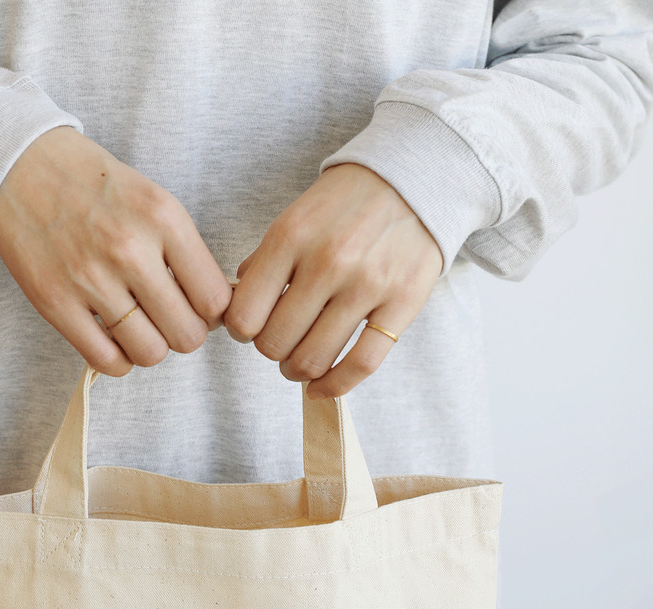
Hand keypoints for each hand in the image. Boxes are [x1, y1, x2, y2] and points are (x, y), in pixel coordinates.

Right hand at [0, 126, 231, 375]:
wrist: (20, 166)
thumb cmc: (95, 187)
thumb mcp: (154, 200)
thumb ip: (186, 251)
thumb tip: (215, 309)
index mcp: (163, 219)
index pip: (214, 299)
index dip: (212, 313)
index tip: (199, 307)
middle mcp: (129, 249)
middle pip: (187, 334)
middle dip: (184, 333)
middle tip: (168, 319)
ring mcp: (90, 278)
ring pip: (150, 353)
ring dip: (151, 347)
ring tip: (140, 326)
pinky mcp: (55, 302)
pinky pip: (106, 360)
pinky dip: (118, 360)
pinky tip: (115, 339)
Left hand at [223, 163, 442, 398]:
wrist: (416, 177)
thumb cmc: (345, 205)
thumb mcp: (295, 217)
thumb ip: (263, 262)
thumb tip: (236, 309)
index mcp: (291, 237)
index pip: (244, 315)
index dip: (241, 331)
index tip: (249, 329)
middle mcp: (328, 261)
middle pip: (275, 343)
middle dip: (270, 351)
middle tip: (279, 343)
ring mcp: (368, 284)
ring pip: (313, 359)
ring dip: (297, 371)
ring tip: (298, 363)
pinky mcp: (403, 303)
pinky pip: (361, 364)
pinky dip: (335, 386)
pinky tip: (321, 388)